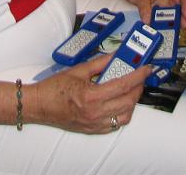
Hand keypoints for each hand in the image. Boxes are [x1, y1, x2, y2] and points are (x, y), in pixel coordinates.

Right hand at [31, 54, 147, 133]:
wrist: (40, 105)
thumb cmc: (54, 88)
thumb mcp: (78, 70)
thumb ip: (100, 63)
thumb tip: (116, 56)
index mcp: (91, 96)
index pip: (123, 85)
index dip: (138, 76)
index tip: (146, 69)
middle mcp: (95, 112)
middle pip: (128, 101)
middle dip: (138, 88)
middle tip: (139, 77)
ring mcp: (95, 123)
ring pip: (126, 116)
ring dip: (132, 103)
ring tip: (131, 90)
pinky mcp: (93, 130)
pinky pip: (115, 124)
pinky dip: (123, 114)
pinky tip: (120, 103)